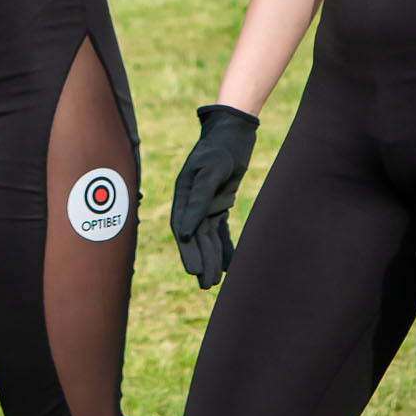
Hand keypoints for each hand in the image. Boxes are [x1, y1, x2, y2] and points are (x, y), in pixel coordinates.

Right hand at [169, 104, 257, 288]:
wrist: (234, 130)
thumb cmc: (220, 148)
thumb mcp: (211, 172)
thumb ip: (198, 201)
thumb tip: (183, 233)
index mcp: (183, 193)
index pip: (181, 228)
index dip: (187, 251)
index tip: (193, 271)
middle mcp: (191, 201)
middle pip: (194, 237)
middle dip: (201, 260)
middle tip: (206, 285)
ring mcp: (205, 203)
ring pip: (207, 237)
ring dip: (211, 258)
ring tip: (215, 282)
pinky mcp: (219, 203)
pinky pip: (220, 230)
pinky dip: (224, 246)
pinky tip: (229, 264)